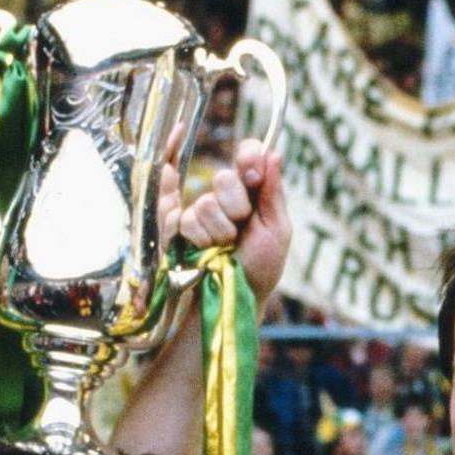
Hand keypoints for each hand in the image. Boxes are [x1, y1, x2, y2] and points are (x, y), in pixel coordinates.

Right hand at [177, 138, 289, 305]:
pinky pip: (181, 219)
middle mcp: (225, 197)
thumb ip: (273, 193)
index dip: (248, 158)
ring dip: (218, 233)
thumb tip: (273, 153)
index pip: (247, 154)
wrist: (233, 300)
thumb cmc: (260, 268)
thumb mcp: (277, 231)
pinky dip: (197, 238)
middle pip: (223, 179)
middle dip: (235, 208)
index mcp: (252, 192)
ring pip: (203, 204)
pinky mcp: (178, 228)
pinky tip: (203, 248)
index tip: (252, 176)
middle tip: (240, 231)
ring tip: (222, 249)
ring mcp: (200, 212)